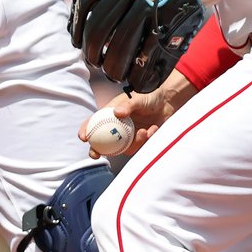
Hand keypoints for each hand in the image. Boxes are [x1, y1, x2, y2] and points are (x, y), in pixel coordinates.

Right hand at [78, 73, 196, 158]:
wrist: (167, 103)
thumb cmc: (149, 96)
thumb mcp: (138, 98)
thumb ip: (128, 105)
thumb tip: (116, 113)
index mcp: (111, 114)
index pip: (94, 122)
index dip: (85, 129)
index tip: (83, 137)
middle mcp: (116, 126)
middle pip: (101, 142)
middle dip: (95, 150)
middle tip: (95, 155)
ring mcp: (127, 135)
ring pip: (121, 148)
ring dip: (132, 144)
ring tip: (144, 131)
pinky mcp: (138, 141)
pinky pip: (137, 148)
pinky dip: (145, 140)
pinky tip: (153, 129)